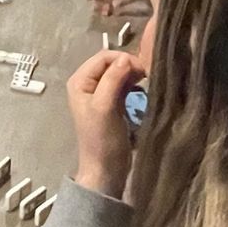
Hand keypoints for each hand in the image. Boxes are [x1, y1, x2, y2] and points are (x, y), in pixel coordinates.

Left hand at [68, 50, 144, 198]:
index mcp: (80, 81)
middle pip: (112, 63)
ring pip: (120, 73)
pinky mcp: (113, 103)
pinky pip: (124, 85)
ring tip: (147, 83)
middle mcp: (88, 84)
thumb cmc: (102, 139)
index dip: (123, 59)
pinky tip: (143, 90)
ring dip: (133, 75)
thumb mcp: (105, 107)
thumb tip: (126, 58)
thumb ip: (113, 80)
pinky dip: (134, 84)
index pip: (104, 57)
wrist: (106, 169)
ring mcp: (101, 93)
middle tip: (147, 77)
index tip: (142, 70)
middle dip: (129, 66)